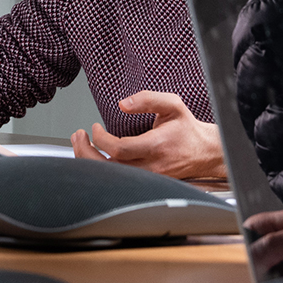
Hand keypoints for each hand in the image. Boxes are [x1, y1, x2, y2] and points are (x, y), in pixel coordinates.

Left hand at [69, 91, 224, 179]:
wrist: (204, 153)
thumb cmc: (187, 129)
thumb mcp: (173, 105)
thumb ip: (148, 99)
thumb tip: (123, 104)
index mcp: (156, 146)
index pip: (120, 149)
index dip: (101, 138)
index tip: (94, 127)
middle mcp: (150, 167)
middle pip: (109, 169)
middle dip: (86, 153)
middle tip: (78, 136)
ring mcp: (147, 178)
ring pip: (110, 178)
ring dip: (90, 161)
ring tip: (80, 144)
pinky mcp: (145, 183)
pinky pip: (117, 180)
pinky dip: (101, 169)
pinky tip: (94, 155)